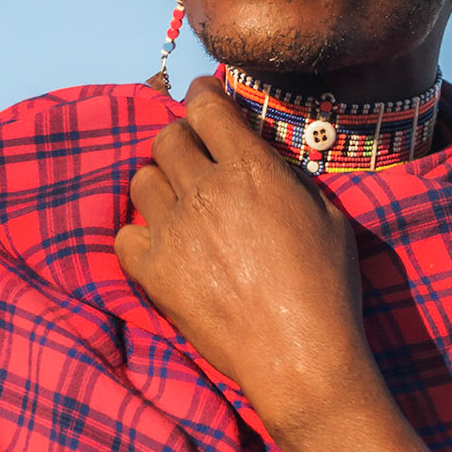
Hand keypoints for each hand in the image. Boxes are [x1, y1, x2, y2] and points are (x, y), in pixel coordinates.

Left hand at [113, 76, 381, 448]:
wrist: (297, 356)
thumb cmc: (326, 287)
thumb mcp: (327, 215)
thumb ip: (286, 176)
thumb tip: (262, 156)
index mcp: (249, 169)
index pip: (206, 106)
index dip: (202, 95)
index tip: (203, 97)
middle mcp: (204, 190)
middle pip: (167, 138)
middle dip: (181, 139)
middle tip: (194, 156)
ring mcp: (172, 230)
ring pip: (141, 179)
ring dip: (160, 183)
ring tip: (179, 202)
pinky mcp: (153, 270)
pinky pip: (125, 234)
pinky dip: (140, 235)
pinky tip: (164, 245)